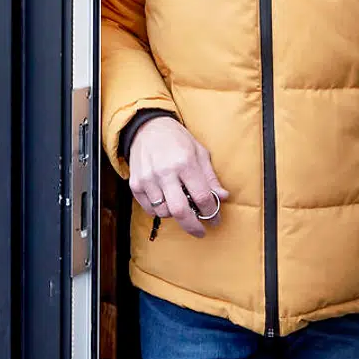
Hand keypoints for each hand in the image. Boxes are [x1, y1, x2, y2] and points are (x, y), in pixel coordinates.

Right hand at [128, 117, 229, 237]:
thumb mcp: (199, 152)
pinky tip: (166, 200)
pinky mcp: (135, 184)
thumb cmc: (177, 139)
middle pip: (180, 211)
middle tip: (200, 231)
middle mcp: (165, 172)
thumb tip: (223, 197)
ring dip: (176, 215)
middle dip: (193, 226)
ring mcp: (148, 179)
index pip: (201, 197)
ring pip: (164, 212)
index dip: (211, 212)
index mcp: (185, 162)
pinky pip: (149, 209)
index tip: (215, 219)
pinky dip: (160, 210)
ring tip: (181, 206)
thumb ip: (210, 177)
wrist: (146, 127)